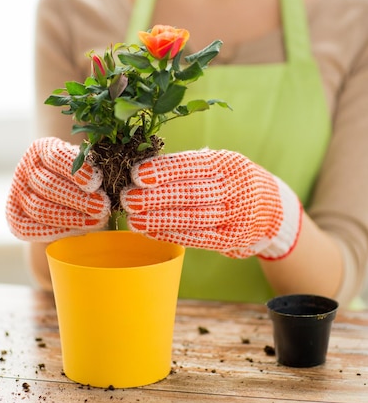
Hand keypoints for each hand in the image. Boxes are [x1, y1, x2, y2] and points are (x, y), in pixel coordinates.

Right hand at [6, 137, 109, 240]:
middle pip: (48, 185)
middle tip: (103, 206)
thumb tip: (113, 173)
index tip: (96, 182)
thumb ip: (97, 166)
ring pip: (40, 208)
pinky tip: (80, 230)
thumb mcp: (92, 163)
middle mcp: (25, 169)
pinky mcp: (16, 219)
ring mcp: (18, 194)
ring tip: (97, 220)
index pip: (56, 156)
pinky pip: (31, 228)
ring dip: (71, 217)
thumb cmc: (88, 175)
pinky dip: (57, 230)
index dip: (76, 170)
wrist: (70, 194)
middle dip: (78, 198)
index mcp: (41, 149)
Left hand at [121, 149, 301, 258]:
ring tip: (133, 219)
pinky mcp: (232, 239)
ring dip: (159, 220)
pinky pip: (199, 238)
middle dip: (156, 197)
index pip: (193, 165)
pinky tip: (150, 231)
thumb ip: (189, 166)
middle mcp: (235, 189)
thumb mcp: (220, 164)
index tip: (137, 174)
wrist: (274, 209)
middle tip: (128, 198)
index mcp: (229, 163)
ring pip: (193, 218)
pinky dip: (172, 234)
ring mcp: (236, 216)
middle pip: (191, 194)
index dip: (165, 170)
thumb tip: (144, 171)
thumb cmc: (232, 180)